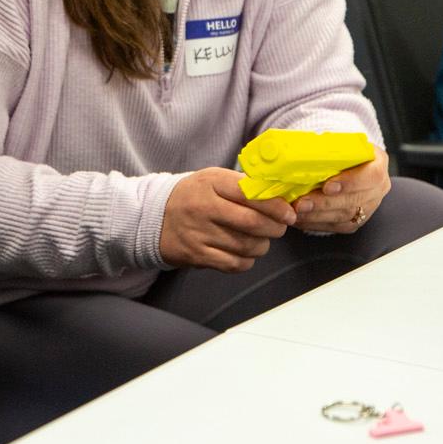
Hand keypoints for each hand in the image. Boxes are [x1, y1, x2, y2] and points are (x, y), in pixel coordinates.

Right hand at [159, 168, 292, 272]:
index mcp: (211, 183)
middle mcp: (204, 207)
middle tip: (279, 227)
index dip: (275, 206)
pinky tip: (244, 252)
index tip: (288, 213)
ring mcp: (199, 233)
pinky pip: (234, 264)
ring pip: (247, 246)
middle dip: (275, 228)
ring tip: (260, 240)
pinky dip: (247, 260)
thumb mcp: (213, 179)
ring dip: (262, 245)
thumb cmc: (193, 196)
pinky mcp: (197, 255)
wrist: (154, 218)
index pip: (250, 194)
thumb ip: (243, 186)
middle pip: (253, 223)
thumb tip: (280, 198)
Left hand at [289, 147, 391, 234]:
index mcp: (378, 163)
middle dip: (325, 203)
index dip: (350, 182)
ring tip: (297, 212)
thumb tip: (305, 153)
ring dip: (317, 216)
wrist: (349, 163)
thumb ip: (330, 149)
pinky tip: (301, 219)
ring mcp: (369, 206)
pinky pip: (337, 227)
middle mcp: (378, 188)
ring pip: (345, 216)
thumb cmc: (343, 150)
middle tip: (302, 203)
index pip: (372, 176)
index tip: (327, 186)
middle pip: (355, 200)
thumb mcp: (341, 144)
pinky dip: (316, 223)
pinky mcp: (357, 221)